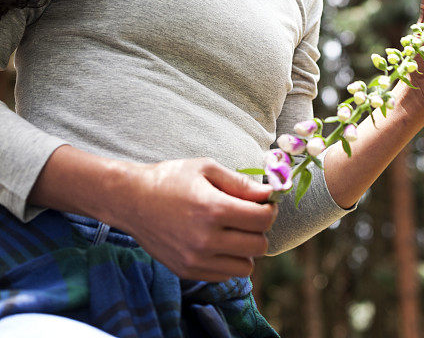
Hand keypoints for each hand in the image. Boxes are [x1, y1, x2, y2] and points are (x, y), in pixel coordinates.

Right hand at [114, 157, 277, 281]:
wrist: (132, 200)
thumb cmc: (171, 178)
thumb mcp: (207, 168)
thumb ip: (240, 183)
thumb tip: (269, 193)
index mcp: (214, 209)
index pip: (262, 220)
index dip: (269, 210)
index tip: (264, 203)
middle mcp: (206, 239)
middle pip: (258, 245)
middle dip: (260, 229)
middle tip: (249, 215)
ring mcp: (196, 259)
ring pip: (245, 267)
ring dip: (246, 249)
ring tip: (234, 231)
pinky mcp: (187, 271)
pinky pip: (225, 276)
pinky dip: (229, 261)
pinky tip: (219, 242)